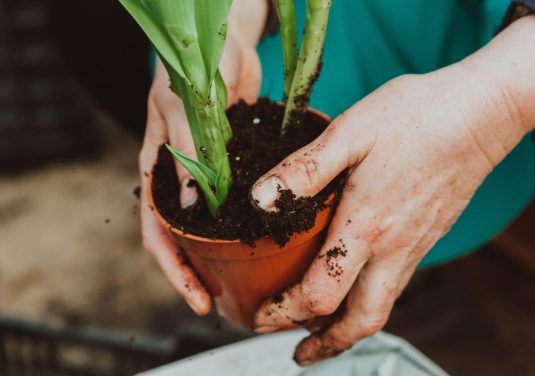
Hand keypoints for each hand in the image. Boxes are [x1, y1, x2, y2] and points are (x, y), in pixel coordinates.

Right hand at [138, 0, 265, 315]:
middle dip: (198, 272)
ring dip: (222, 253)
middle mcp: (180, 179)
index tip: (197, 299)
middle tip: (224, 301)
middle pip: (183, 238)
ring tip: (247, 280)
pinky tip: (267, 238)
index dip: (174, 270)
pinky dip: (245, 222)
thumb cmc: (194, 69)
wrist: (225, 43)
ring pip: (210, 225)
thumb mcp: (186, 111)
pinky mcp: (232, 165)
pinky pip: (236, 201)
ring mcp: (207, 175)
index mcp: (157, 171)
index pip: (156, 233)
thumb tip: (193, 208)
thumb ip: (190, 156)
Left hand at [251, 15, 534, 363]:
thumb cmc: (416, 116)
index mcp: (367, 226)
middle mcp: (394, 248)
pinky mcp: (428, 236)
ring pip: (381, 307)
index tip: (259, 318)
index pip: (320, 295)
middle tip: (298, 353)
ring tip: (320, 329)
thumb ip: (304, 171)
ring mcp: (416, 246)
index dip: (284, 314)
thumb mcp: (351, 133)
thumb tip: (258, 201)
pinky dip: (369, 299)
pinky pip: (396, 284)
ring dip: (347, 327)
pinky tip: (355, 281)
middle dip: (326, 345)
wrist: (482, 112)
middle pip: (361, 321)